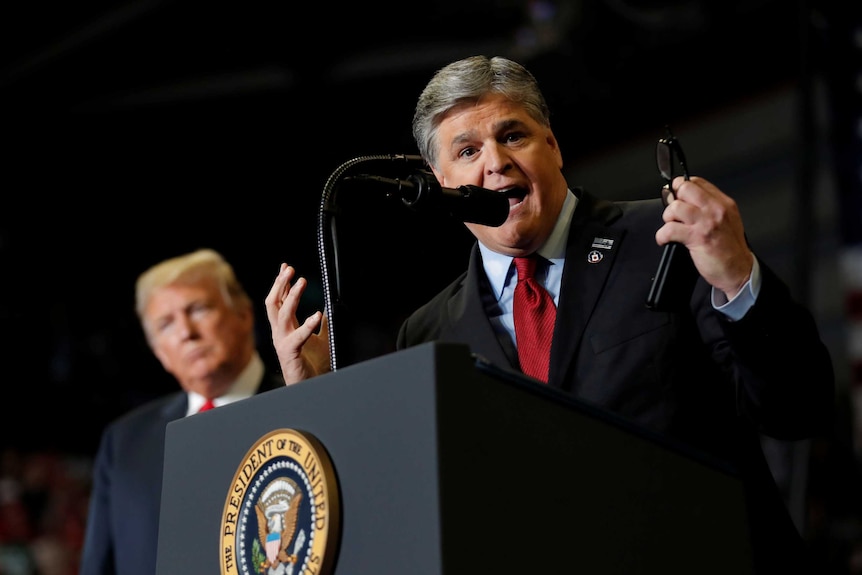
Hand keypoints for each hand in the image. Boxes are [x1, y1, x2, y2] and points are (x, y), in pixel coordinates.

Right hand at [264, 264, 331, 383]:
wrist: (310, 385)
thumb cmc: (312, 363)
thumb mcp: (320, 338)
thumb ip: (320, 325)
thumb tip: (327, 309)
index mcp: (285, 327)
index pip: (279, 300)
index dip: (281, 283)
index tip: (285, 267)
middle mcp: (280, 332)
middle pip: (274, 302)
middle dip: (280, 284)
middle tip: (289, 268)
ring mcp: (282, 342)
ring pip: (282, 314)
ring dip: (292, 296)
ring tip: (301, 281)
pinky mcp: (289, 353)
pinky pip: (297, 336)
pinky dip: (307, 324)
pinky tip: (317, 314)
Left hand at [656, 176, 753, 299]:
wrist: (739, 271)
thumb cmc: (730, 250)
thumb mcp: (725, 221)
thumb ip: (707, 208)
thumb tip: (681, 199)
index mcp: (724, 203)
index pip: (697, 182)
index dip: (681, 187)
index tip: (677, 196)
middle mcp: (716, 209)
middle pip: (685, 188)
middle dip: (674, 198)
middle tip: (673, 212)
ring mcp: (707, 222)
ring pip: (676, 207)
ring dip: (667, 218)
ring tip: (671, 227)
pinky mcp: (697, 238)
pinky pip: (669, 229)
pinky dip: (661, 235)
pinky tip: (665, 240)